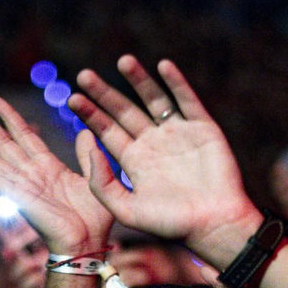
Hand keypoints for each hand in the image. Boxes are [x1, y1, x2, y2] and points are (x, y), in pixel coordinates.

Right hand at [0, 97, 112, 257]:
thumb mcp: (96, 179)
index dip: (11, 118)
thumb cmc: (95, 219)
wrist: (89, 243)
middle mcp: (32, 175)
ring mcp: (22, 186)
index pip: (25, 136)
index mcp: (50, 168)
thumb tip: (85, 132)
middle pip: (4, 143)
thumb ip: (87, 156)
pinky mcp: (17, 197)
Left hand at [67, 56, 260, 264]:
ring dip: (138, 80)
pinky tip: (163, 66)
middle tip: (83, 75)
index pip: (107, 131)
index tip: (72, 98)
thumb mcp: (127, 210)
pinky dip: (177, 82)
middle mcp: (154, 144)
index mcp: (135, 161)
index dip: (90, 114)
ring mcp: (178, 134)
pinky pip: (188, 100)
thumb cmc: (173, 224)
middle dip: (105, 93)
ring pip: (154, 99)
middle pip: (124, 111)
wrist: (215, 226)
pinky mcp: (203, 128)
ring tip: (123, 61)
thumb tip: (90, 148)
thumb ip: (102, 184)